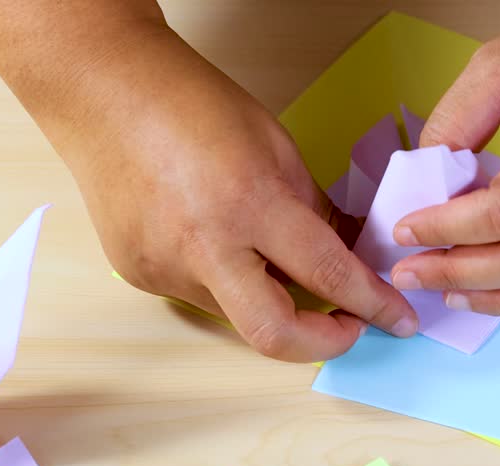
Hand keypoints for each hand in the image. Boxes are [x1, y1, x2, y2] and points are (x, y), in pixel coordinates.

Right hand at [39, 23, 416, 360]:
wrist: (102, 89)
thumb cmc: (191, 103)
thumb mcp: (277, 147)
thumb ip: (315, 210)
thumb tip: (351, 251)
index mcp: (246, 203)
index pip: (326, 274)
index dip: (372, 304)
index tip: (397, 319)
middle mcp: (201, 246)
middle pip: (274, 334)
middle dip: (324, 342)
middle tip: (351, 325)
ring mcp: (163, 266)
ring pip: (238, 313)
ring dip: (273, 299)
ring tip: (275, 258)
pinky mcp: (139, 274)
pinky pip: (202, 295)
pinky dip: (230, 280)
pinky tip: (221, 240)